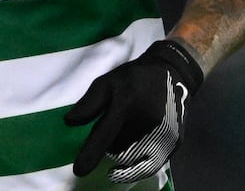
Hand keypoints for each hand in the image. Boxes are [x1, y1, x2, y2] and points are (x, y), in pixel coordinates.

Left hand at [65, 39, 203, 182]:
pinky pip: (152, 163)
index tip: (79, 171)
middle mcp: (146, 122)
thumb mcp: (106, 82)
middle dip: (109, 146)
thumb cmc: (133, 79)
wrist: (171, 74)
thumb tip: (69, 122)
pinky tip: (134, 155)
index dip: (90, 154)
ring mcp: (164, 134)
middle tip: (113, 129)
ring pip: (134, 158)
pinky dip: (140, 164)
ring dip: (124, 154)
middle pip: (118, 150)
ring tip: (126, 134)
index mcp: (125, 105)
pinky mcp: (176, 143)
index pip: (104, 135)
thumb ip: (88, 103)